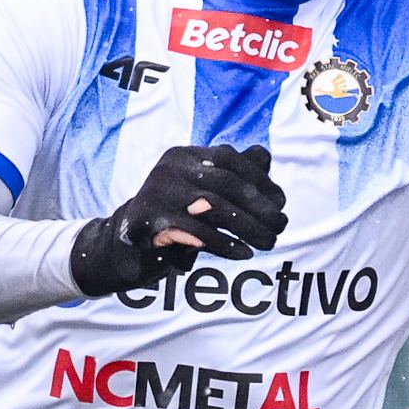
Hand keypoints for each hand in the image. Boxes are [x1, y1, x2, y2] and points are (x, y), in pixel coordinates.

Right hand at [70, 144, 286, 295]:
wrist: (127, 246)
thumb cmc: (176, 219)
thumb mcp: (204, 194)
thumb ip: (232, 175)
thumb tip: (264, 156)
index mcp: (184, 156)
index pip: (229, 158)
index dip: (260, 180)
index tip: (281, 203)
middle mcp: (169, 167)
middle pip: (225, 182)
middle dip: (259, 206)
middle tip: (280, 227)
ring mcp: (157, 192)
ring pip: (213, 206)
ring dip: (247, 226)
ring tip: (269, 243)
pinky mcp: (150, 220)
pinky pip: (196, 231)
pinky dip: (224, 243)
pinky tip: (244, 253)